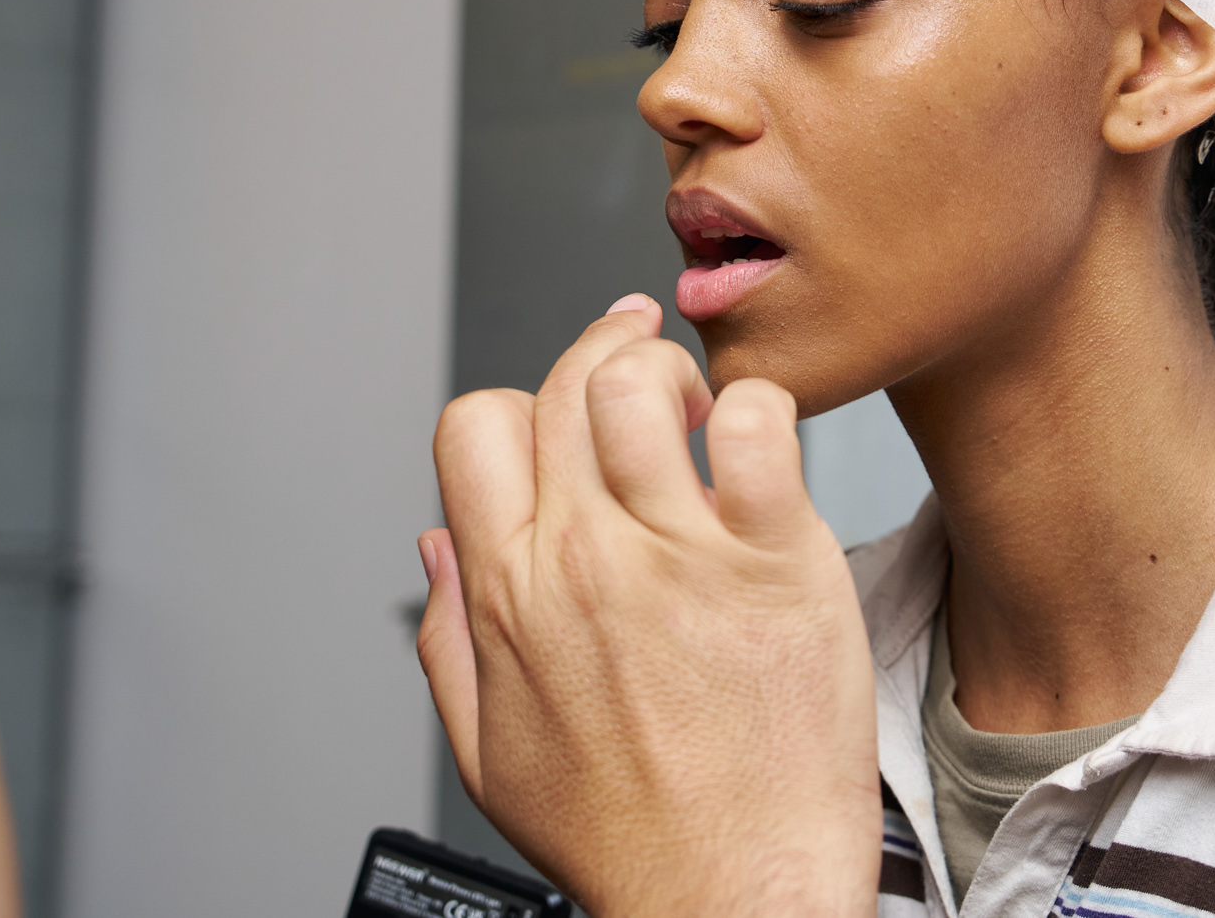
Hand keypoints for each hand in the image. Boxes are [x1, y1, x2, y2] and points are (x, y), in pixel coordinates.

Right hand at [417, 296, 879, 917]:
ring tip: (699, 405)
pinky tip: (759, 444)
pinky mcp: (777, 562)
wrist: (737, 897)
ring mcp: (682, 557)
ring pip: (642, 384)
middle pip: (561, 384)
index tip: (556, 412)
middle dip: (599, 351)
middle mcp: (586, 562)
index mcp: (511, 596)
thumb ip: (449, 639)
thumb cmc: (633, 840)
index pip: (473, 423)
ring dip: (670, 372)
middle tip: (637, 358)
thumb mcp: (492, 756)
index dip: (515, 405)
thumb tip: (437, 545)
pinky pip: (761, 426)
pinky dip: (760, 408)